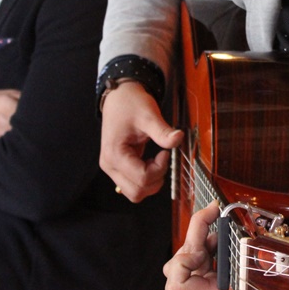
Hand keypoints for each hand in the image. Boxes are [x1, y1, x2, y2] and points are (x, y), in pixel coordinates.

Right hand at [99, 81, 182, 200]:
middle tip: (161, 158)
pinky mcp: (118, 167)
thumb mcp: (149, 115)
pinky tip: (150, 161)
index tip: (165, 152)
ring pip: (135, 193)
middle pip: (137, 192)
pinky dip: (145, 179)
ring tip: (155, 160)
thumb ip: (163, 131)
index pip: (141, 178)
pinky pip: (133, 185)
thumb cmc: (130, 104)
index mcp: (114, 154)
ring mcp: (112, 168)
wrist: (120, 96)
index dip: (159, 168)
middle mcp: (110, 165)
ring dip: (151, 181)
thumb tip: (178, 139)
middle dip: (155, 179)